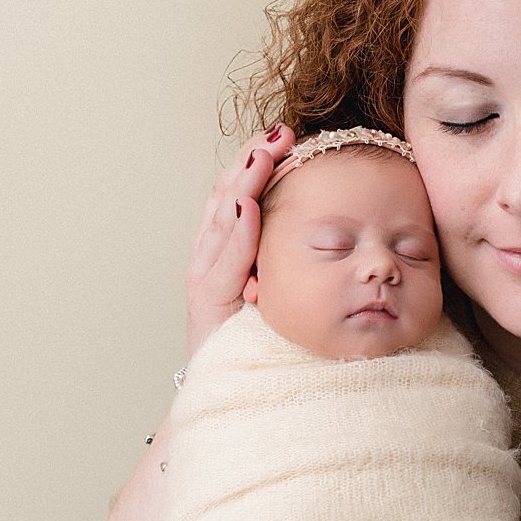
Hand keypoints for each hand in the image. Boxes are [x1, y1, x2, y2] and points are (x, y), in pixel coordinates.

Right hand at [186, 122, 291, 362]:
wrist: (233, 387)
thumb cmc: (259, 338)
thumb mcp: (276, 285)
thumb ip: (282, 250)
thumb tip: (315, 212)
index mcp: (229, 247)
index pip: (241, 191)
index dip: (259, 160)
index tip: (287, 133)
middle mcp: (212, 255)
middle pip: (227, 194)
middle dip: (251, 161)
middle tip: (278, 133)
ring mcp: (205, 276)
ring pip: (220, 220)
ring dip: (242, 184)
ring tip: (261, 156)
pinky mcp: (207, 302)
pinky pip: (222, 262)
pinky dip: (235, 233)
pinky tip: (247, 207)